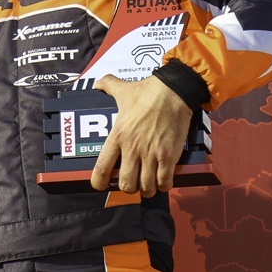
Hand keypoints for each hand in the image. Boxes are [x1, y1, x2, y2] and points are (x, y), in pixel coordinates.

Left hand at [91, 74, 192, 196]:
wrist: (173, 92)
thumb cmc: (148, 92)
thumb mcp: (122, 89)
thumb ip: (107, 86)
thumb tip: (98, 82)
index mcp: (117, 136)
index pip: (102, 167)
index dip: (99, 182)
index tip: (100, 186)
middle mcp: (132, 149)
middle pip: (126, 184)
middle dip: (129, 187)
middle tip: (133, 182)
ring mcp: (151, 154)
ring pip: (146, 187)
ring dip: (147, 189)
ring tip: (149, 184)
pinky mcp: (169, 156)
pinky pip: (165, 182)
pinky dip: (164, 186)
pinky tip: (163, 182)